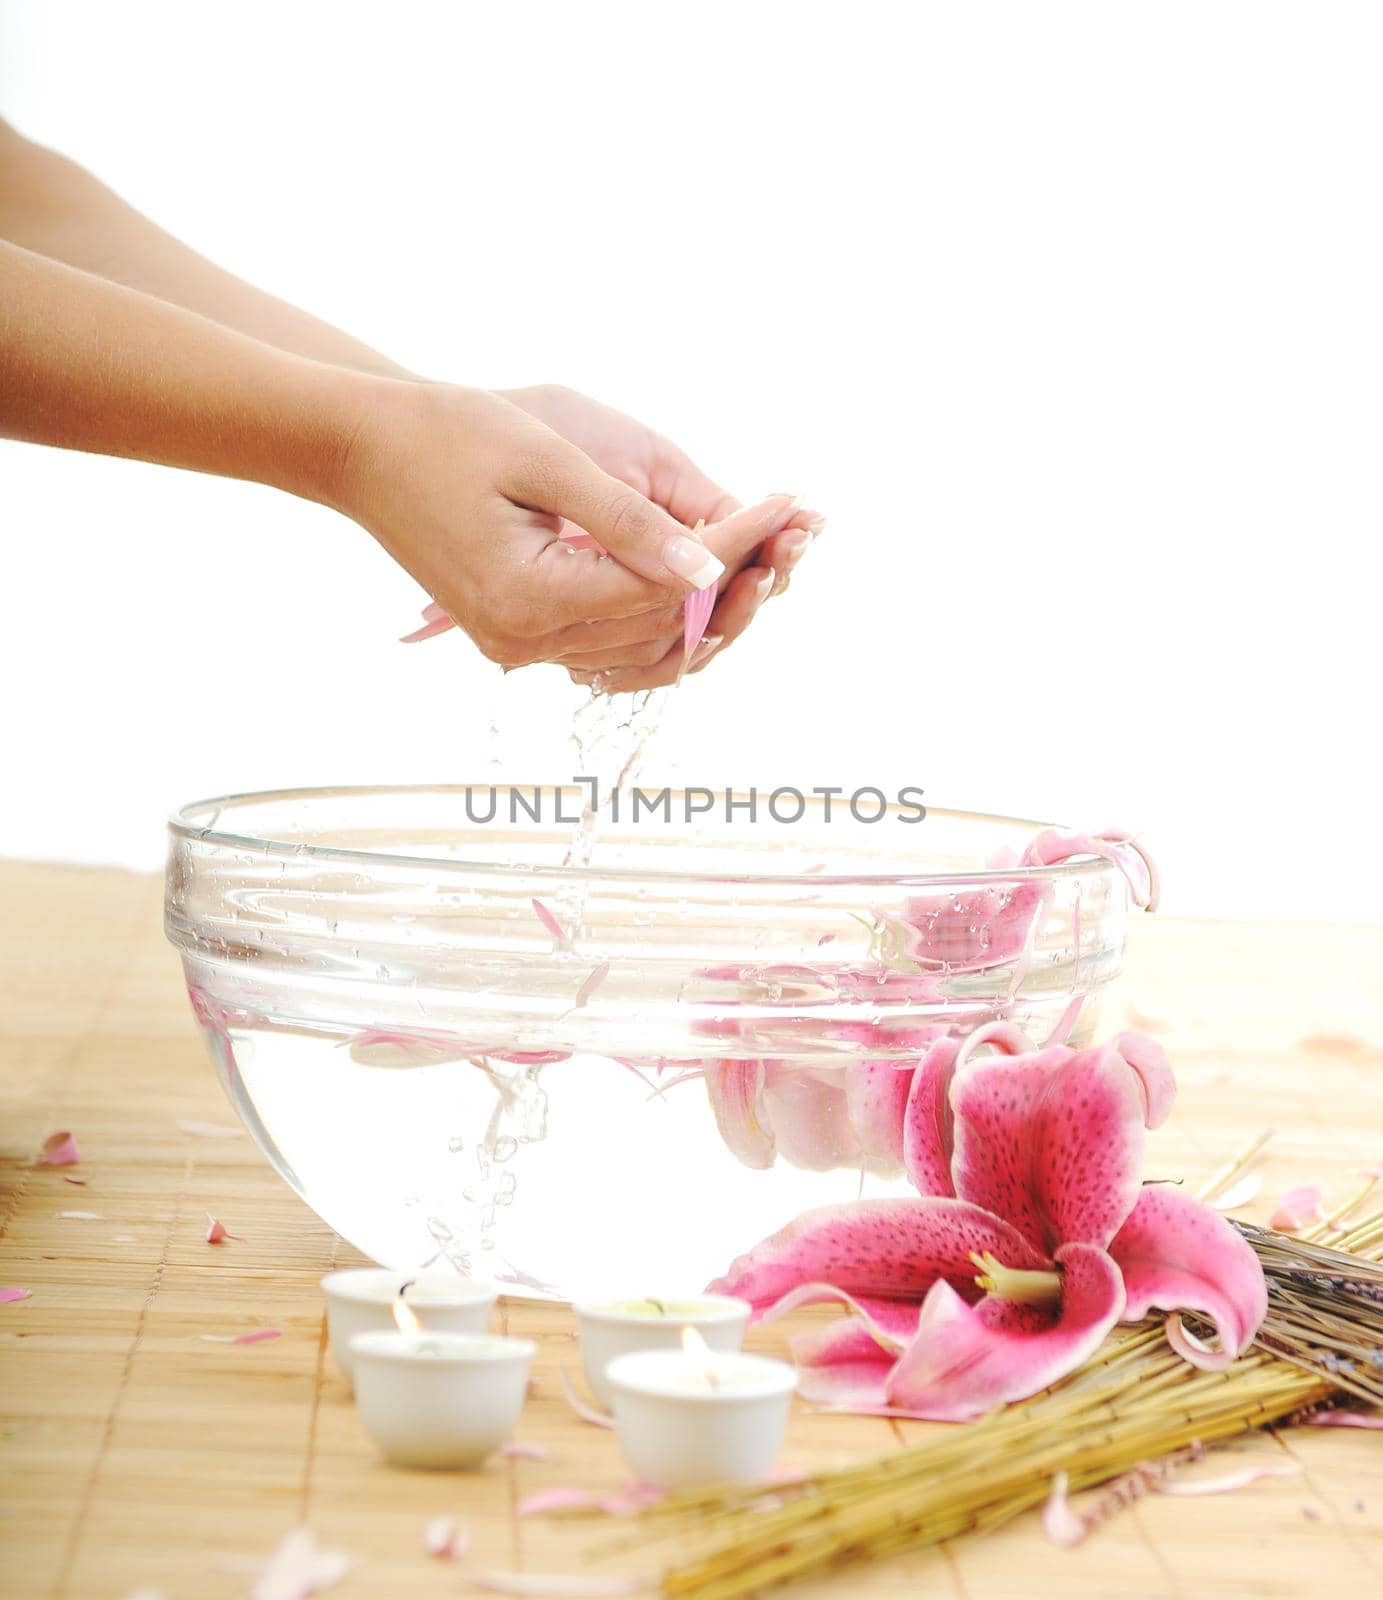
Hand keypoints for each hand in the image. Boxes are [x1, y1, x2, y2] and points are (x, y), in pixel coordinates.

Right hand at [337, 381, 813, 676]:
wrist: (362, 451)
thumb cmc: (447, 434)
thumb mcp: (545, 459)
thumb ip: (628, 519)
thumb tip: (709, 566)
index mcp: (529, 599)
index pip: (663, 587)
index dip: (732, 546)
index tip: (783, 502)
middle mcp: (524, 642)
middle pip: (660, 630)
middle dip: (732, 582)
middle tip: (790, 533)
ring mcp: (518, 648)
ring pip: (642, 649)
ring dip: (703, 607)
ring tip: (760, 555)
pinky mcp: (518, 637)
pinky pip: (609, 647)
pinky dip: (658, 618)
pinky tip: (697, 584)